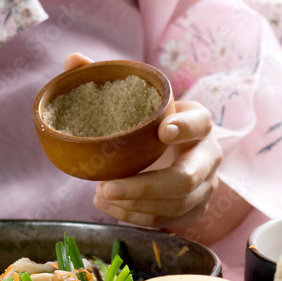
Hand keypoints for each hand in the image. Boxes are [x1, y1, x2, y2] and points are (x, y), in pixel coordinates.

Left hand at [62, 53, 222, 229]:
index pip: (200, 123)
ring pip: (176, 204)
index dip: (186, 127)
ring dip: (134, 205)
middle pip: (186, 178)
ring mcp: (205, 186)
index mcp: (199, 122)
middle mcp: (208, 156)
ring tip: (100, 196)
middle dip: (143, 187)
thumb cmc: (152, 122)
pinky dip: (137, 217)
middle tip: (104, 186)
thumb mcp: (137, 101)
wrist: (175, 150)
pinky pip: (168, 220)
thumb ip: (107, 79)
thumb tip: (73, 59)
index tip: (163, 130)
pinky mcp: (194, 209)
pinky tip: (111, 206)